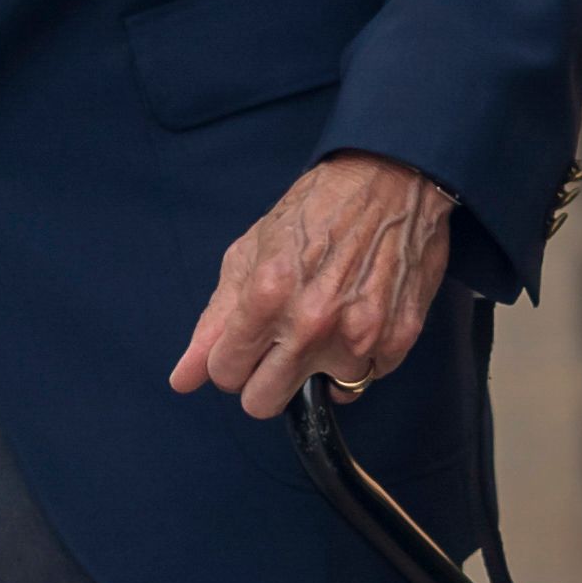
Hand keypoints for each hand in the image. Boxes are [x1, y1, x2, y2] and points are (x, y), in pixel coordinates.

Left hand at [170, 154, 456, 415]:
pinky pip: (366, 378)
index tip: (245, 345)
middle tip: (279, 347)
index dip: (230, 361)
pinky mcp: (398, 340)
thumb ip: (214, 322)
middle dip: (263, 381)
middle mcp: (311, 324)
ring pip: (322, 392)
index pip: (225, 375)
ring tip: (329, 318)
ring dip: (321, 364)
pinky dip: (360, 356)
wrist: (391, 180)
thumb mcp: (250, 254)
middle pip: (264, 402)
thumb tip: (183, 379)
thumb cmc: (315, 211)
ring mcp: (359, 336)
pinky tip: (359, 314)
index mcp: (266, 297)